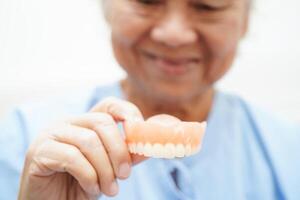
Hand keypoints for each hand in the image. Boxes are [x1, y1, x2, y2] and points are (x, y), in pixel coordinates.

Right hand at [18, 97, 146, 199]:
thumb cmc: (80, 185)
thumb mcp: (109, 169)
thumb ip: (126, 156)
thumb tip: (148, 146)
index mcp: (84, 123)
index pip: (108, 105)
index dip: (128, 113)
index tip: (140, 134)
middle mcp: (66, 123)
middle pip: (102, 122)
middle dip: (119, 151)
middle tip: (125, 175)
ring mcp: (50, 135)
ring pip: (89, 141)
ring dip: (105, 169)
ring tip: (110, 189)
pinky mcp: (38, 152)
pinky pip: (72, 158)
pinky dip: (88, 176)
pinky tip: (91, 189)